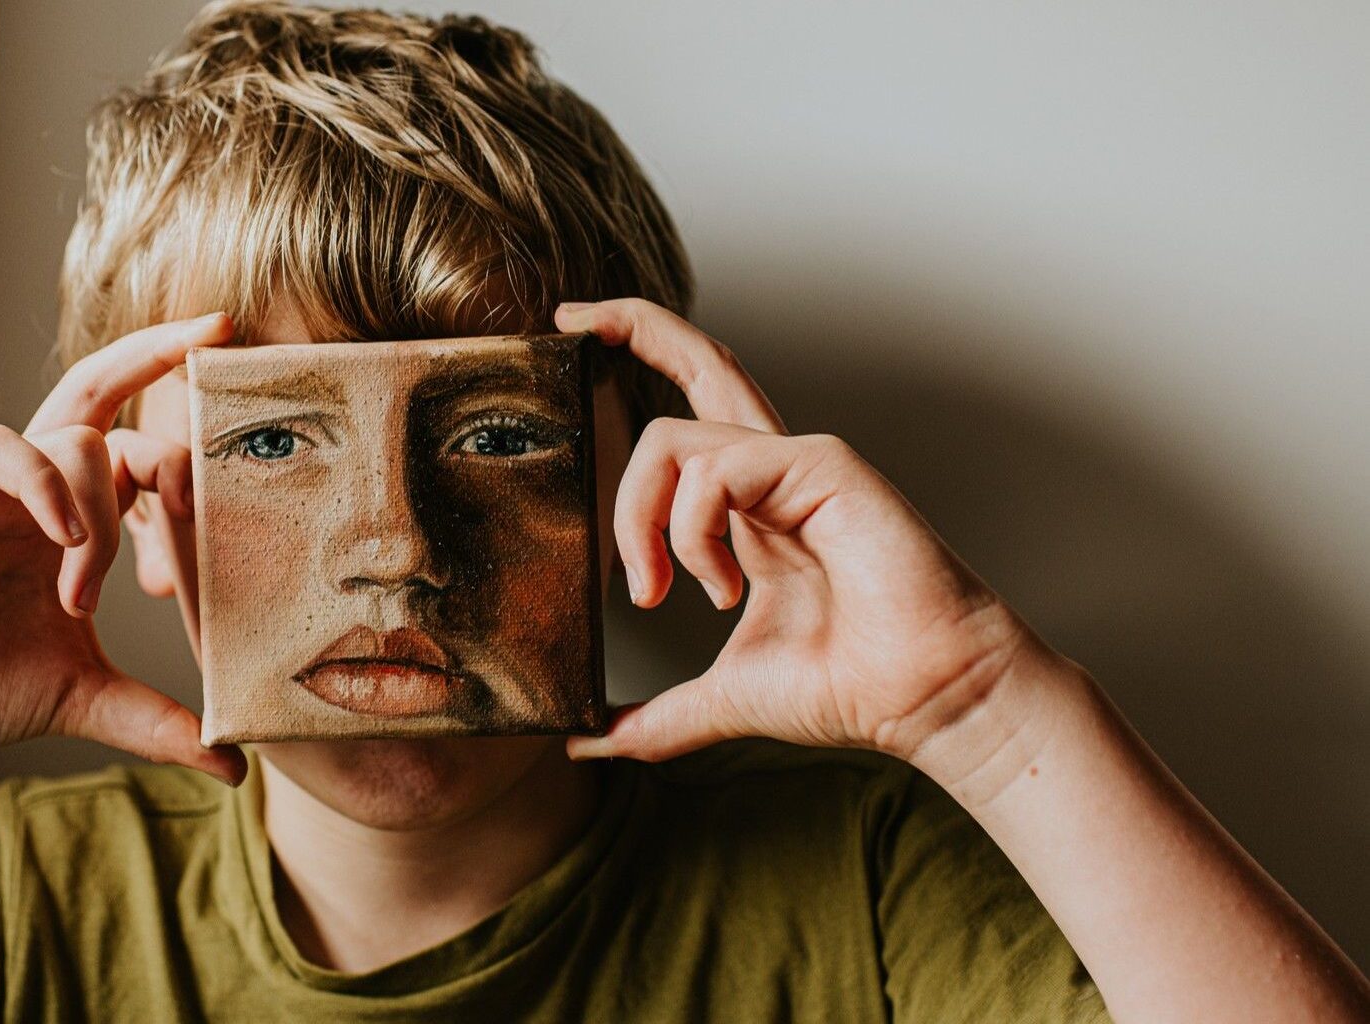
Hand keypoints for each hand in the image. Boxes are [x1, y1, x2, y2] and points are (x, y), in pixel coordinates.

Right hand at [0, 313, 246, 790]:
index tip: (247, 414)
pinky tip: (62, 539)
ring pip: (69, 437)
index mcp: (68, 513)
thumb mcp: (83, 697)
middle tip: (218, 330)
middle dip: (161, 354)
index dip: (185, 424)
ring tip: (82, 590)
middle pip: (100, 388)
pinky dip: (41, 484)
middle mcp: (28, 480)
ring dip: (97, 511)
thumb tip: (235, 767)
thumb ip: (158, 719)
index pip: (134, 442)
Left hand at [559, 299, 1055, 779]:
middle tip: (566, 322)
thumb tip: (588, 744)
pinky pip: (714, 472)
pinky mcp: (820, 465)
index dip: (640, 365)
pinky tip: (719, 586)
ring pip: (672, 439)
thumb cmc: (849, 687)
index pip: (689, 416)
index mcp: (749, 506)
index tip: (577, 348)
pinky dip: (693, 533)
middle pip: (699, 363)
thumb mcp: (724, 699)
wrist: (927, 699)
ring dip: (644, 524)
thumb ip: (657, 717)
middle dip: (631, 324)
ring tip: (673, 591)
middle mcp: (770, 471)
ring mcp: (796, 463)